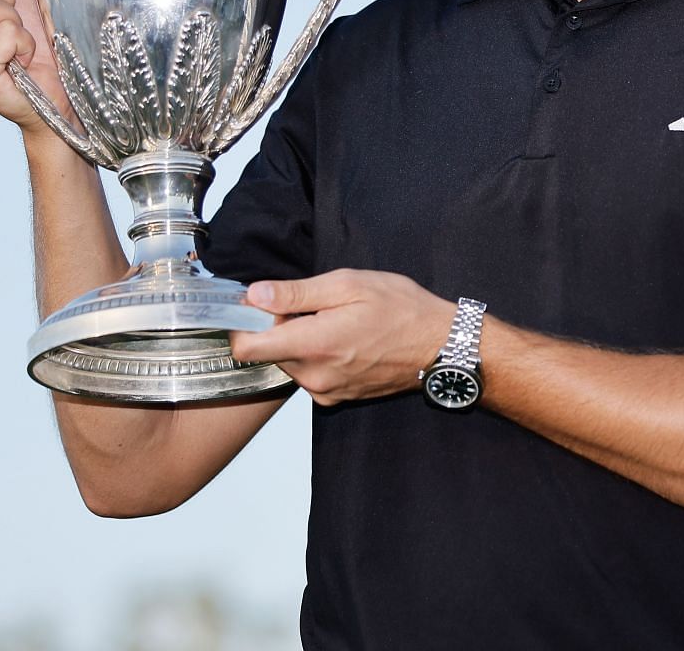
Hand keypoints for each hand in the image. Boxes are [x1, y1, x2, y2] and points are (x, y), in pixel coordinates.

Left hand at [228, 270, 454, 406]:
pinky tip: (342, 339)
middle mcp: (314, 376)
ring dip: (297, 341)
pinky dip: (314, 356)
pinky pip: (307, 374)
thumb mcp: (349, 285)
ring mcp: (325, 392)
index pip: (246, 348)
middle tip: (309, 305)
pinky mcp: (335, 399)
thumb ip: (297, 293)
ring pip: (287, 363)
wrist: (439, 346)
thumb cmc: (401, 309)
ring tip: (331, 320)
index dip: (243, 323)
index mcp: (314, 344)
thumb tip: (254, 294)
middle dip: (277, 327)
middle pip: (266, 353)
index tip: (258, 303)